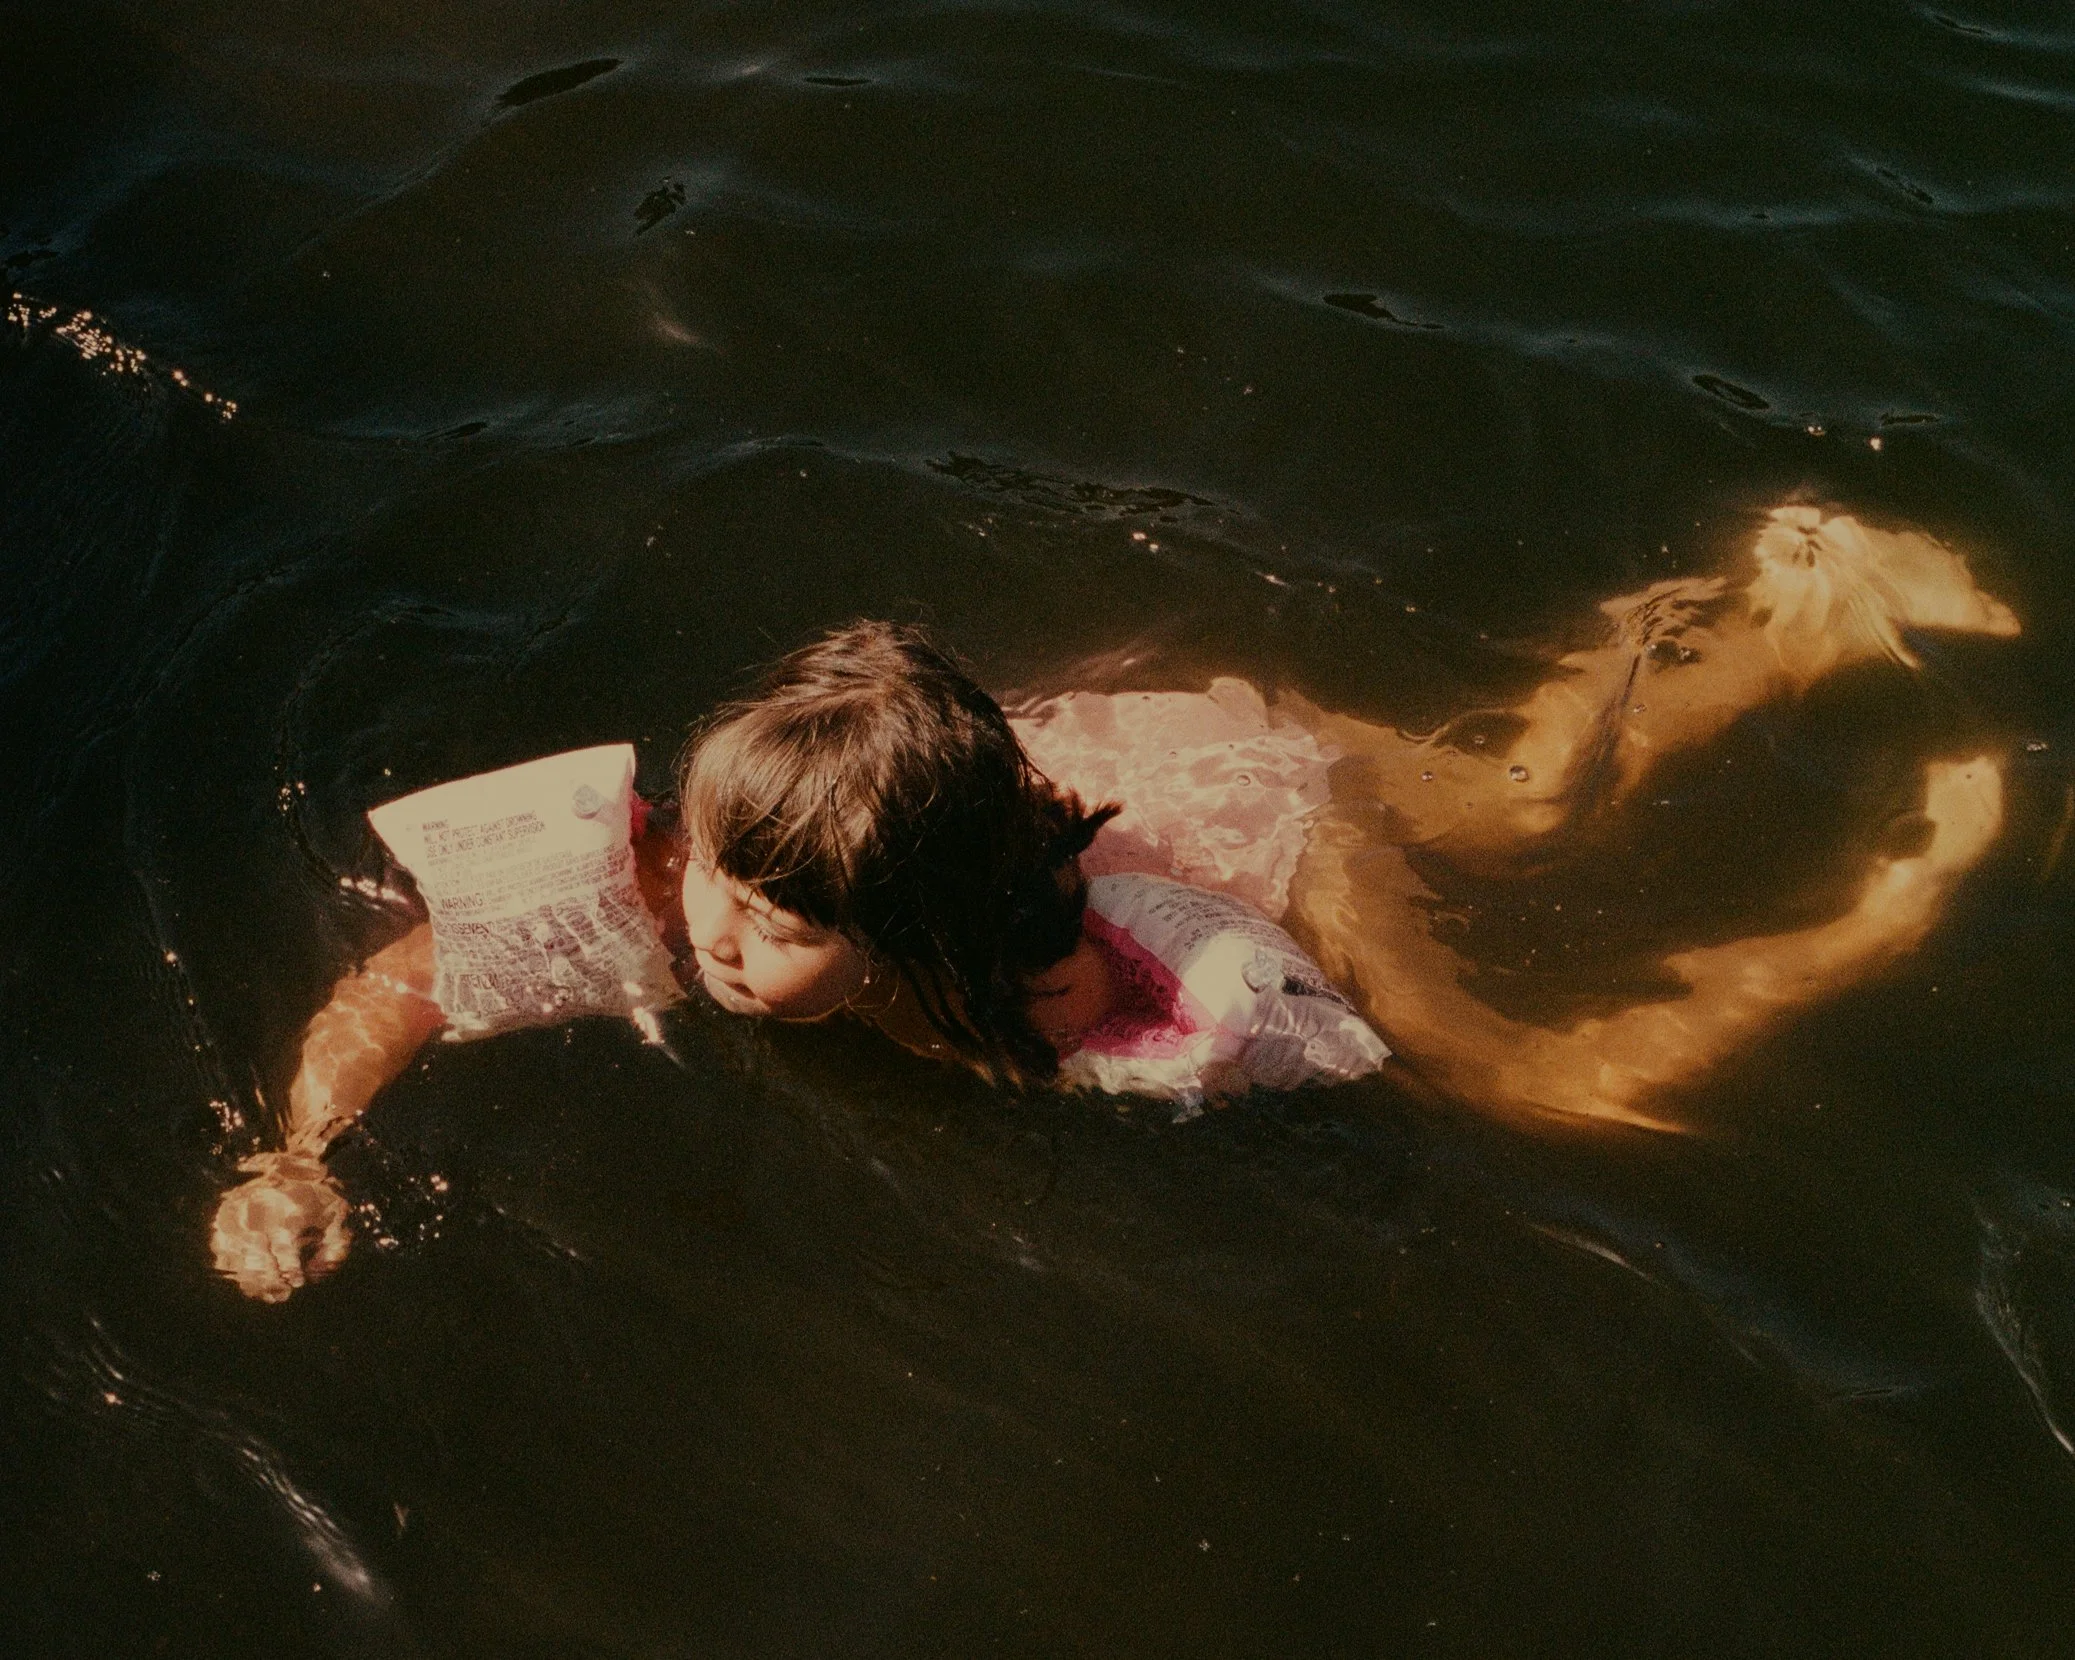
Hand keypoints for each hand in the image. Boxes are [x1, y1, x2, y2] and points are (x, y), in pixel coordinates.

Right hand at [210, 1150, 351, 1302]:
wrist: (286, 1165)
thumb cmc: (316, 1195)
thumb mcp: (336, 1213)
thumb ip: (335, 1244)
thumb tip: (316, 1273)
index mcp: (286, 1210)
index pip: (283, 1247)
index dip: (290, 1269)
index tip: (298, 1282)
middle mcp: (258, 1215)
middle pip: (257, 1257)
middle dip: (270, 1281)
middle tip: (283, 1294)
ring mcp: (237, 1218)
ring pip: (238, 1258)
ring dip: (253, 1281)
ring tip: (270, 1294)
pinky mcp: (223, 1222)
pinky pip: (223, 1253)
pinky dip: (235, 1271)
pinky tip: (250, 1285)